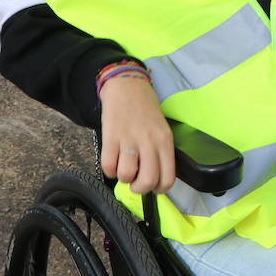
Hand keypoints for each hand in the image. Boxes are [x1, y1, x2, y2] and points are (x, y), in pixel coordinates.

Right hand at [99, 73, 176, 194]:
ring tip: (122, 168)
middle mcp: (150, 141)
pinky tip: (112, 161)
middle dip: (139, 188)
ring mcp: (130, 139)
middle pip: (148, 180)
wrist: (127, 85)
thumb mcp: (161, 129)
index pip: (168, 178)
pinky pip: (108, 165)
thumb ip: (159, 152)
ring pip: (126, 175)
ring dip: (122, 178)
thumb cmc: (145, 110)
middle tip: (134, 181)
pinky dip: (109, 169)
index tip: (152, 186)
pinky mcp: (111, 136)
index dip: (159, 189)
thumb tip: (152, 179)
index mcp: (165, 141)